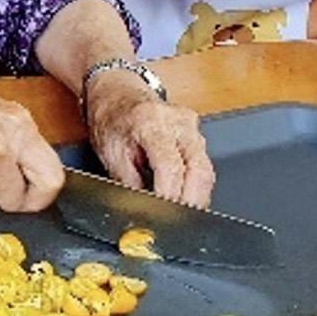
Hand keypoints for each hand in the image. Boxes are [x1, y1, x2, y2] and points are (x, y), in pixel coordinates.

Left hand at [84, 71, 215, 204]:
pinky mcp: (196, 133)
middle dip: (191, 202)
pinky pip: (203, 164)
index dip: (169, 195)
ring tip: (179, 213)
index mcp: (150, 122)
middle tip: (178, 222)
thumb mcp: (110, 153)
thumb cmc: (110, 118)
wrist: (117, 93)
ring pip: (206, 170)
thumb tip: (142, 211)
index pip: (170, 166)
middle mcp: (177, 121)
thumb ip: (128, 184)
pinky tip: (184, 197)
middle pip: (199, 170)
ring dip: (196, 196)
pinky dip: (196, 185)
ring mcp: (191, 125)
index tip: (164, 214)